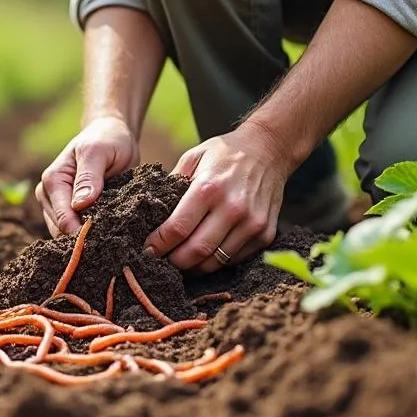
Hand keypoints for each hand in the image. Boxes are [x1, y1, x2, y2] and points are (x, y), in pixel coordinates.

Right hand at [36, 116, 138, 236]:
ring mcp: (58, 206)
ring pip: (68, 235)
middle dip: (86, 235)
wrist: (111, 135)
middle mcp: (50, 196)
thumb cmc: (106, 139)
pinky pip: (77, 231)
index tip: (106, 236)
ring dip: (89, 235)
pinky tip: (108, 228)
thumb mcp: (99, 151)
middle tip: (113, 234)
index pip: (63, 218)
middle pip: (63, 231)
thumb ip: (89, 177)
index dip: (82, 231)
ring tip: (112, 230)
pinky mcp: (71, 212)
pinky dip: (92, 232)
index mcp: (53, 181)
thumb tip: (79, 205)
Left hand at [145, 122, 288, 271]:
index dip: (158, 245)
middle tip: (162, 261)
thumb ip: (172, 185)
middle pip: (195, 252)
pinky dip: (216, 261)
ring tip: (182, 259)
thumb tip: (150, 214)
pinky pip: (234, 260)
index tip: (147, 251)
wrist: (269, 149)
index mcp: (209, 188)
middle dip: (173, 262)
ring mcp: (252, 224)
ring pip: (215, 262)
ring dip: (193, 266)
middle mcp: (233, 208)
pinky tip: (206, 252)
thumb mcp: (193, 157)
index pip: (177, 229)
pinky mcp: (265, 234)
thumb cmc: (226, 154)